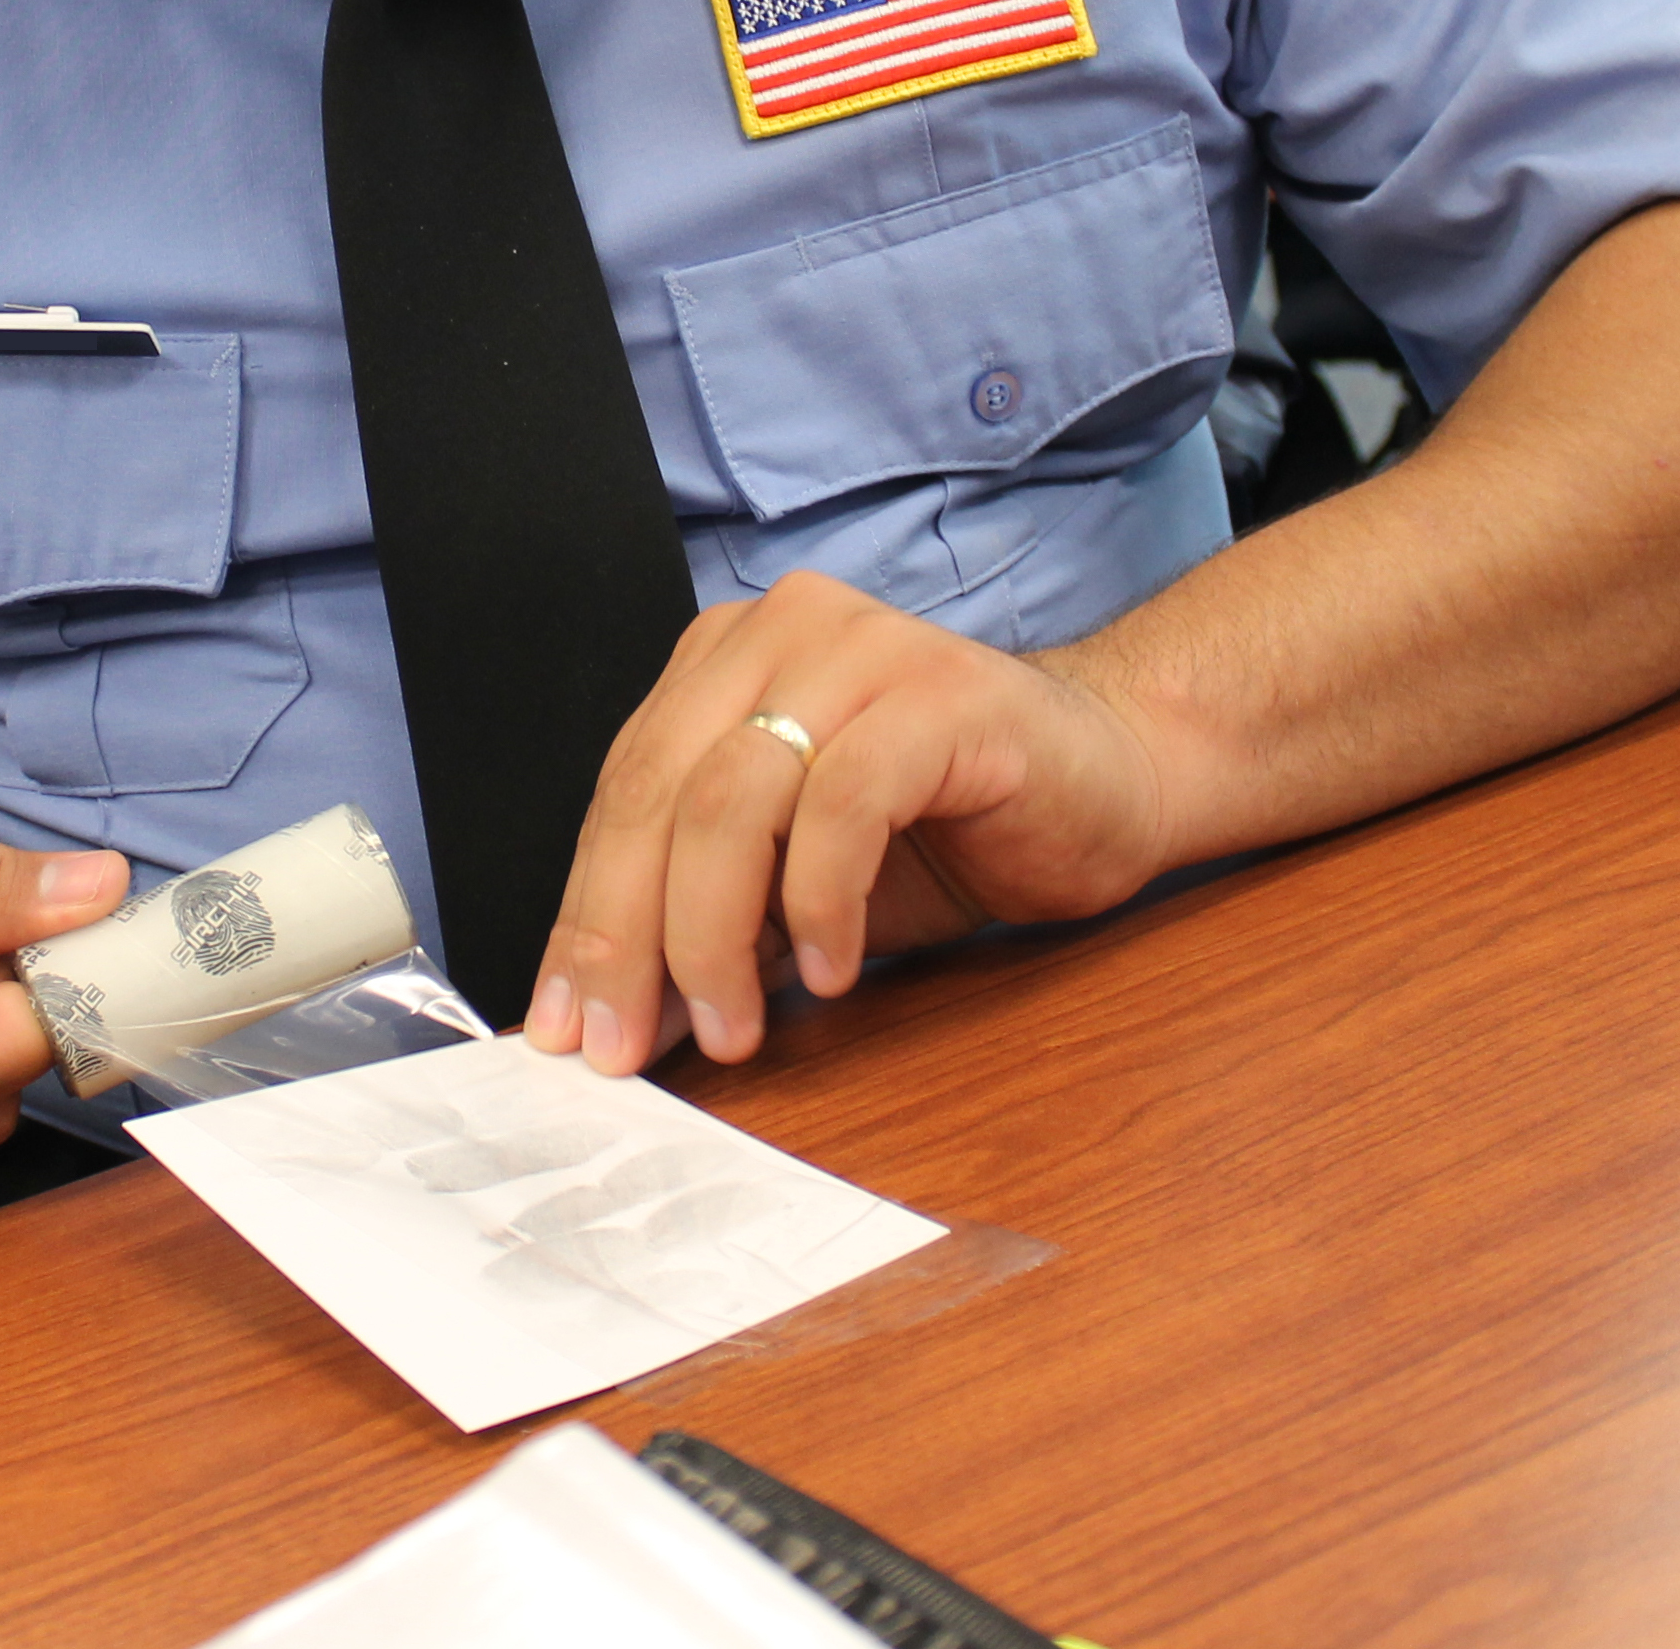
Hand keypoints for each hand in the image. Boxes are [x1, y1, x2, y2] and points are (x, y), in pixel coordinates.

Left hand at [526, 571, 1174, 1073]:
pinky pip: (845, 800)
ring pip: (733, 798)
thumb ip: (708, 934)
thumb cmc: (951, 830)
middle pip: (658, 795)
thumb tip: (610, 1018)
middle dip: (629, 937)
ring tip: (736, 1026)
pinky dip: (822, 900)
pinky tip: (830, 968)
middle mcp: (780, 636)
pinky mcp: (942, 695)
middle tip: (623, 1043)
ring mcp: (861, 652)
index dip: (583, 918)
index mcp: (724, 665)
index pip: (622, 796)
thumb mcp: (796, 896)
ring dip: (715, 933)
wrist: (1114, 781)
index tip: (565, 1026)